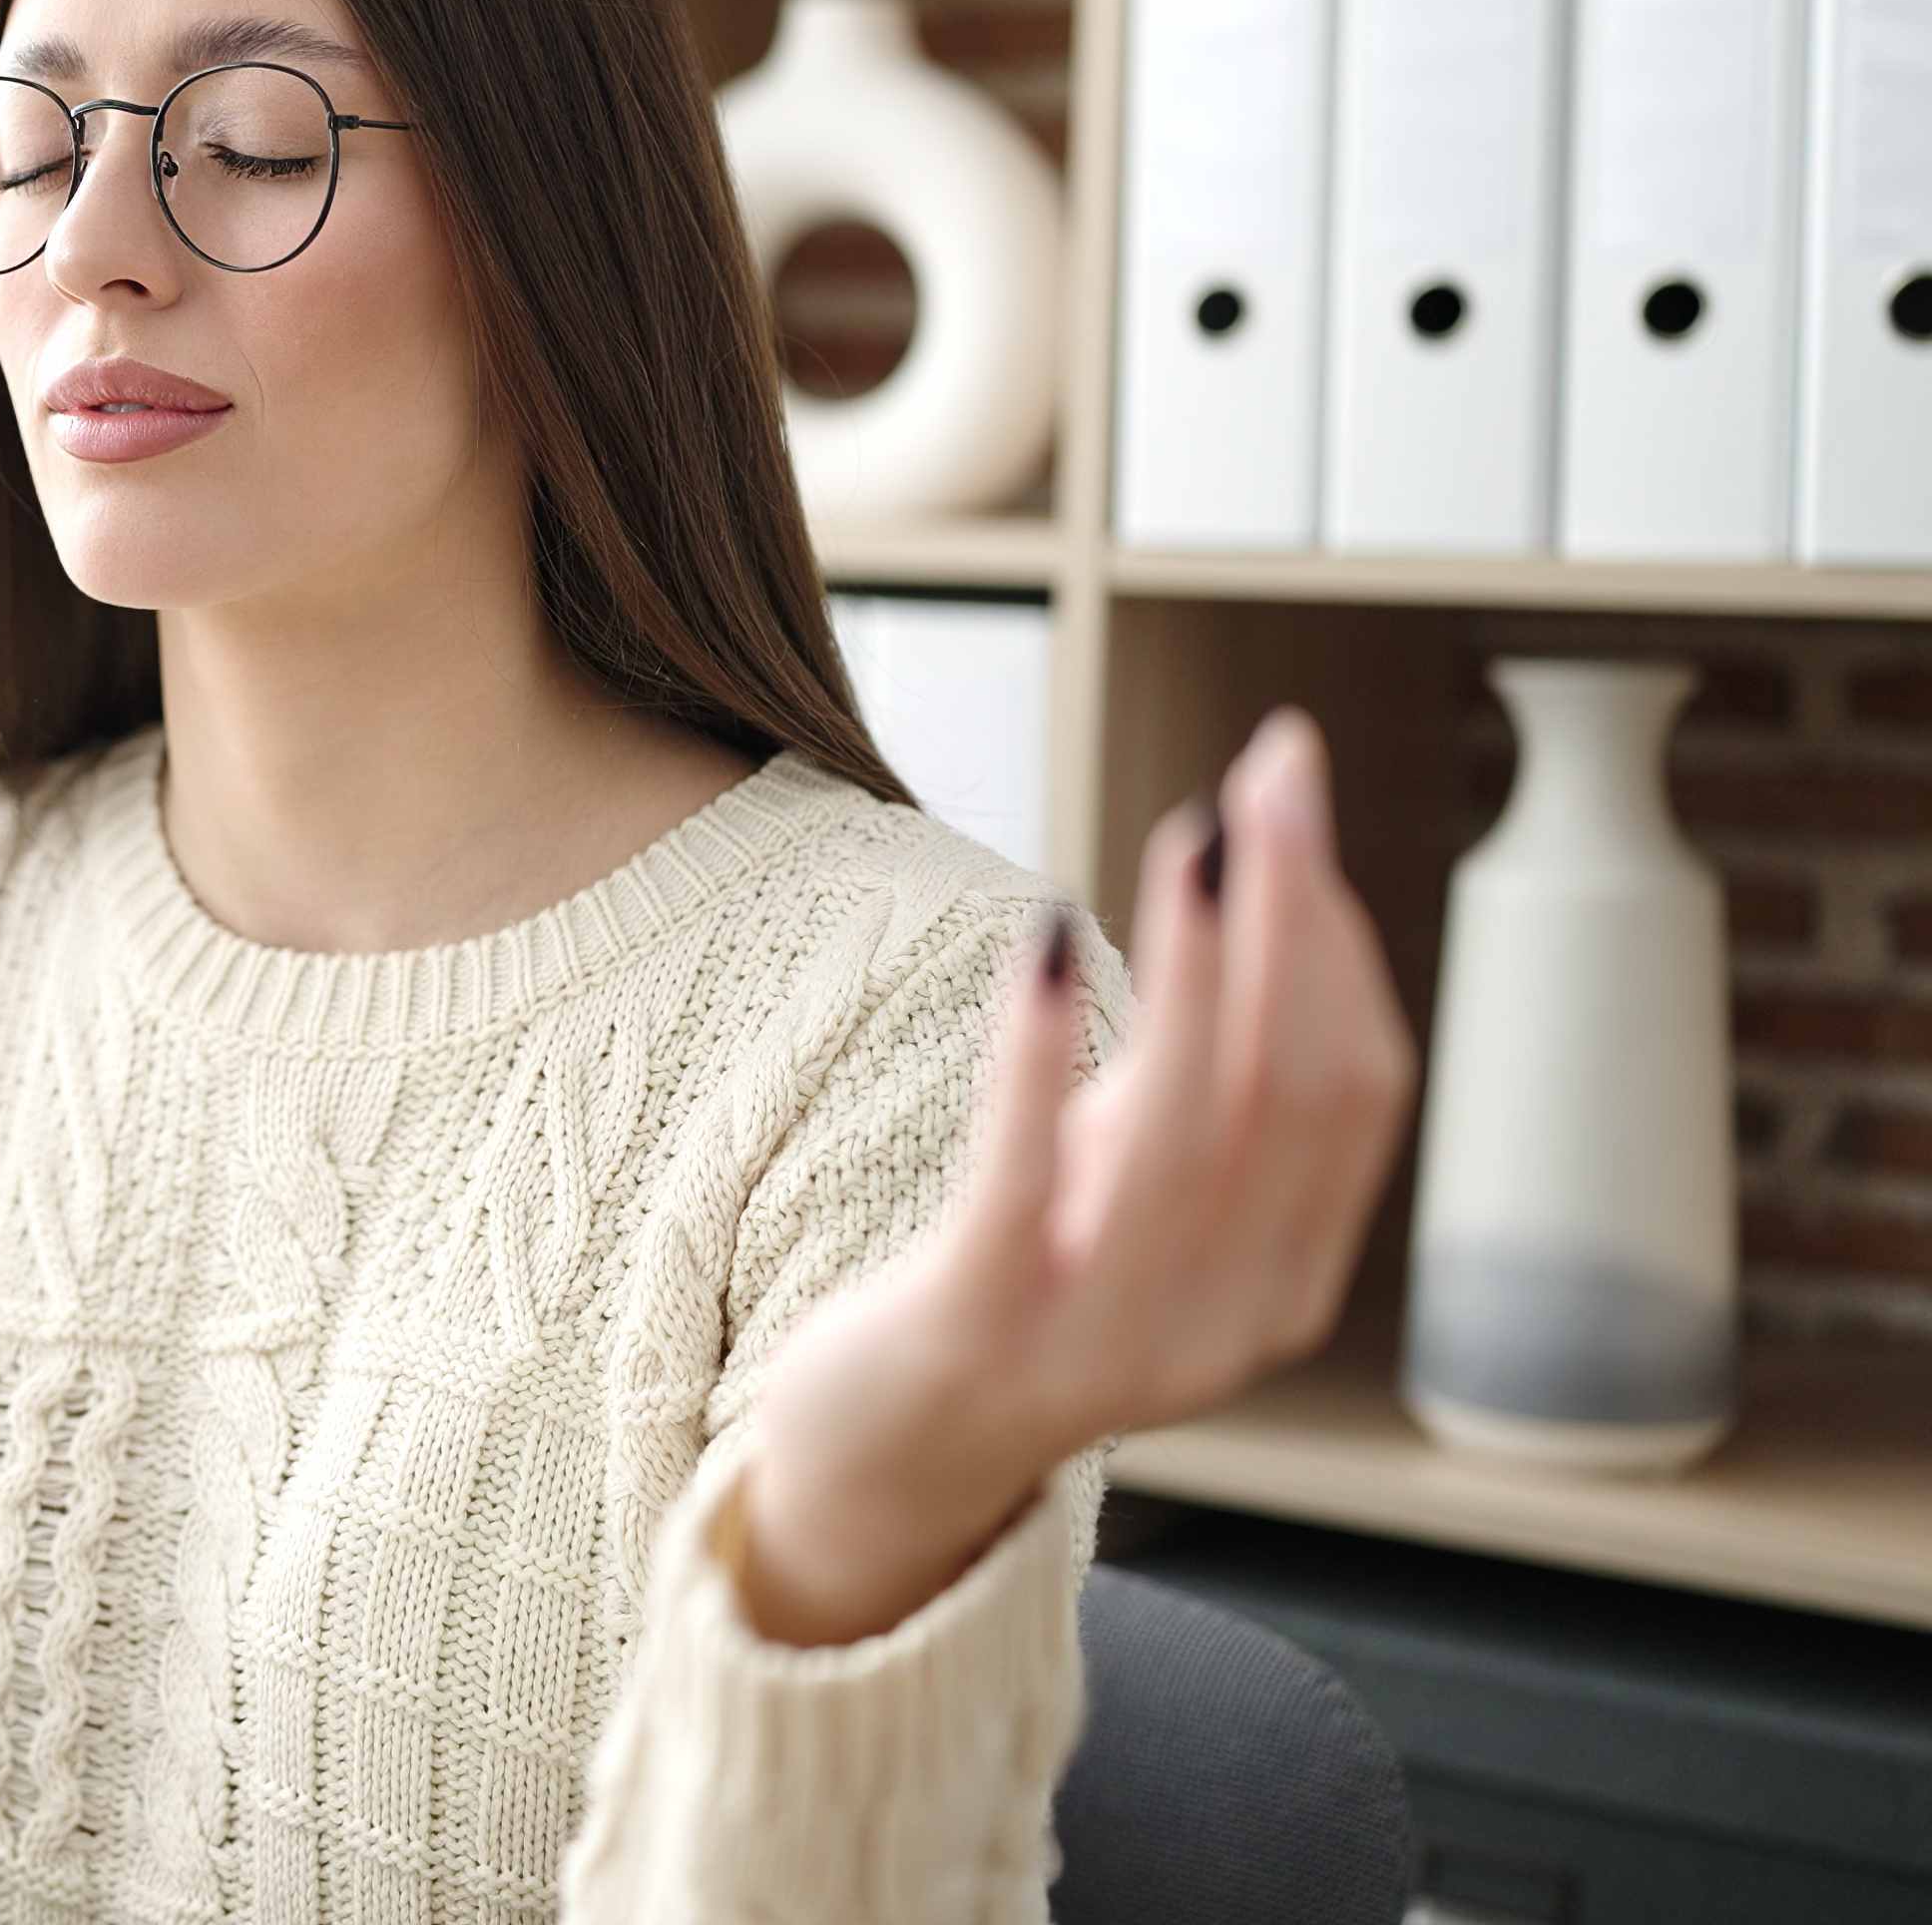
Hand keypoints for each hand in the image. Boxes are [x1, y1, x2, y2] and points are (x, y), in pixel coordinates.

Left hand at [734, 705, 1420, 1645]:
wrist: (885, 1465)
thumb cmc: (1019, 1287)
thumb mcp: (1135, 1184)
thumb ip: (1205, 1081)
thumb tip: (1264, 889)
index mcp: (1282, 1281)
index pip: (1358, 1092)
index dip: (1336, 939)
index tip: (1292, 806)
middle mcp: (1222, 1321)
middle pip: (1294, 1093)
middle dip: (1292, 918)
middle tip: (1270, 777)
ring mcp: (1103, 1338)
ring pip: (1189, 1129)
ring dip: (1200, 965)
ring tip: (1194, 834)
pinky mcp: (976, 1329)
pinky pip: (1025, 1179)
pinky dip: (1038, 1055)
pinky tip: (1043, 943)